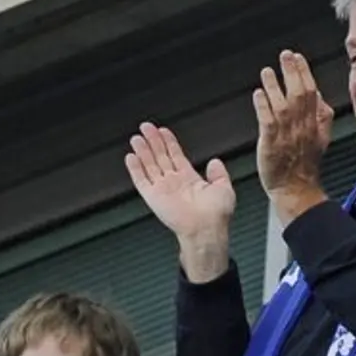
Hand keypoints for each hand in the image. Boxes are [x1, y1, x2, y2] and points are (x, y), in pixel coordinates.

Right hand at [126, 123, 235, 239]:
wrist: (206, 229)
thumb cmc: (217, 215)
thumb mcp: (224, 188)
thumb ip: (219, 174)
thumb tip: (216, 162)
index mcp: (190, 180)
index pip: (176, 156)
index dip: (169, 142)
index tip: (163, 131)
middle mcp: (175, 183)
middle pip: (160, 157)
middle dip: (153, 141)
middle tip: (146, 127)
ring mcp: (163, 189)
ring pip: (149, 165)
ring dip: (143, 151)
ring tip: (136, 138)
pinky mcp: (153, 198)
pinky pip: (141, 181)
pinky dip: (135, 169)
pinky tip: (130, 157)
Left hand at [253, 50, 332, 222]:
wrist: (296, 190)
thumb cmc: (304, 165)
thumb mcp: (322, 138)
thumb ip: (322, 115)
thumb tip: (318, 95)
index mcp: (315, 124)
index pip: (312, 92)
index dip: (305, 72)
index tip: (297, 57)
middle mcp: (302, 127)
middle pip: (299, 94)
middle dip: (292, 72)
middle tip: (285, 55)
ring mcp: (287, 135)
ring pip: (283, 105)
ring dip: (275, 86)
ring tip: (267, 71)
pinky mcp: (272, 144)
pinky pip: (268, 122)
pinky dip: (263, 106)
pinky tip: (258, 94)